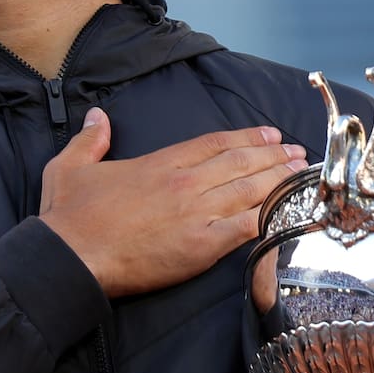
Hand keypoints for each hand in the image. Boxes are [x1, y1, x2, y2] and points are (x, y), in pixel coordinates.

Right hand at [39, 107, 306, 297]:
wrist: (71, 256)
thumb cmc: (70, 216)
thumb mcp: (70, 166)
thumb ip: (89, 139)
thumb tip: (97, 117)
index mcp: (162, 162)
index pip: (216, 143)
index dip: (247, 137)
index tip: (270, 135)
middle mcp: (186, 183)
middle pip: (242, 163)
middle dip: (276, 156)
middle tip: (300, 154)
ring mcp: (197, 214)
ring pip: (251, 190)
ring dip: (282, 180)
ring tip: (304, 175)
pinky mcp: (202, 246)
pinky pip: (248, 228)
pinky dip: (272, 217)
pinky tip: (291, 212)